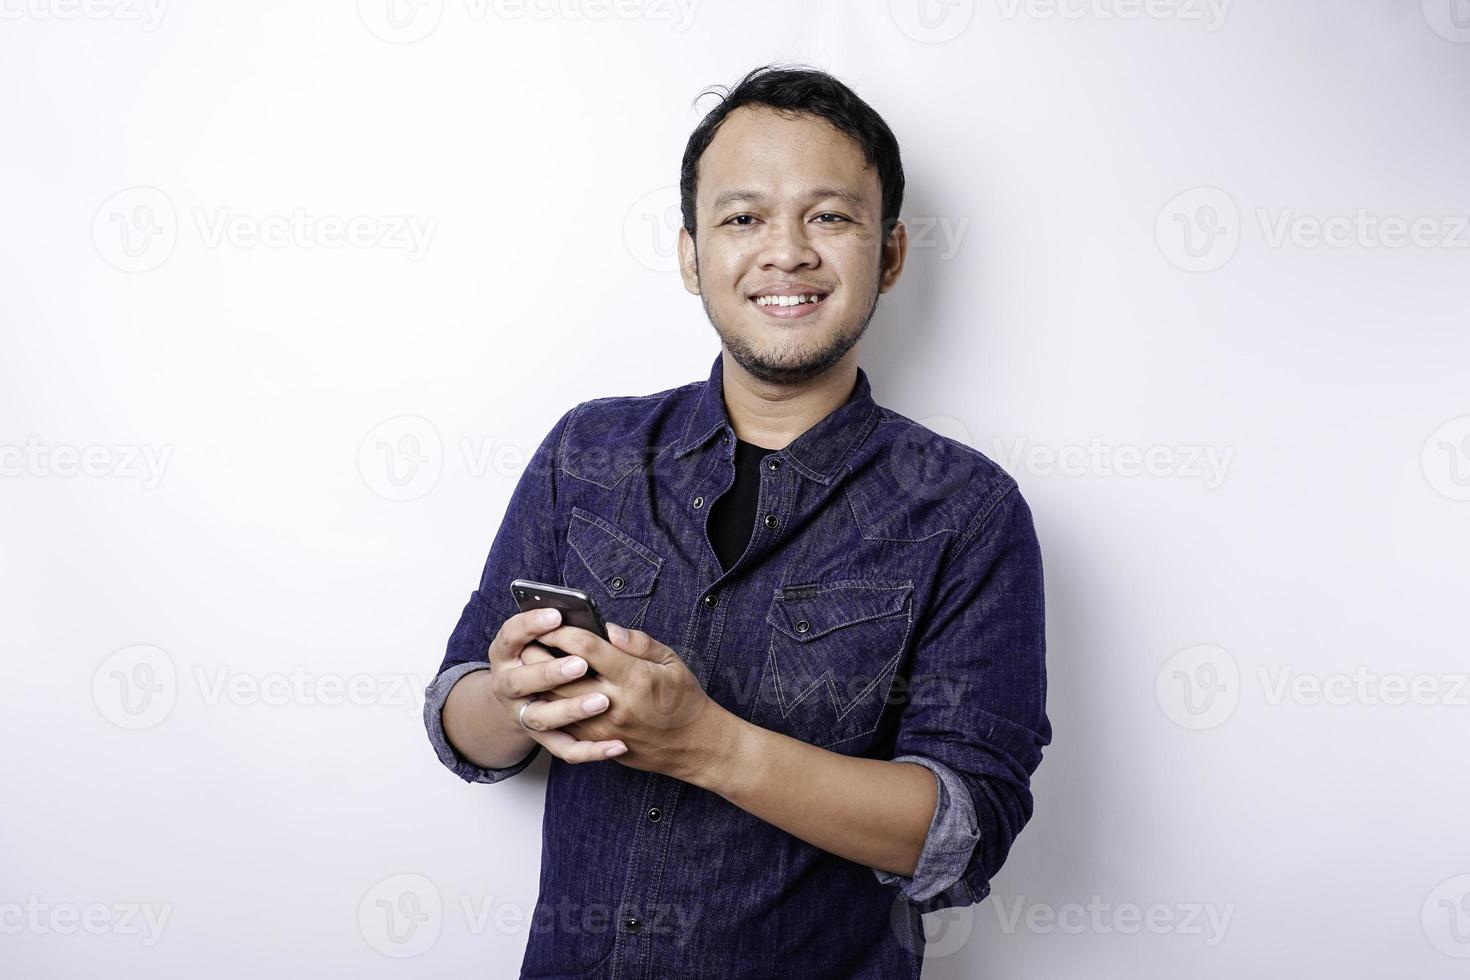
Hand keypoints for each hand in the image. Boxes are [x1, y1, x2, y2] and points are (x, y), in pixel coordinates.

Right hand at [486, 608, 628, 762]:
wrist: (524, 699)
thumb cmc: (548, 655)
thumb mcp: (549, 636)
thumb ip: (573, 629)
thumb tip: (610, 630)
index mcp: (508, 652)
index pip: (511, 635)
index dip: (531, 625)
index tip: (556, 615)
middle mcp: (509, 684)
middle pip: (519, 681)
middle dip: (548, 673)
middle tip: (579, 665)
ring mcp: (524, 714)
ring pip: (542, 718)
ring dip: (570, 710)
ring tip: (602, 702)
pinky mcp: (543, 739)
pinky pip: (564, 748)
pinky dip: (590, 750)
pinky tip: (617, 744)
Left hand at [533, 621, 729, 779]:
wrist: (694, 746)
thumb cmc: (684, 699)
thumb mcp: (671, 661)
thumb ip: (638, 642)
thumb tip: (608, 628)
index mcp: (634, 678)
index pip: (587, 649)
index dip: (564, 632)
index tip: (551, 621)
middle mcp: (616, 704)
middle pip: (562, 677)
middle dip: (541, 656)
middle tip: (527, 640)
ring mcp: (604, 728)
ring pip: (557, 704)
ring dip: (540, 683)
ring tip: (530, 664)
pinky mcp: (600, 744)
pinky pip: (565, 725)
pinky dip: (552, 706)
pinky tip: (545, 692)